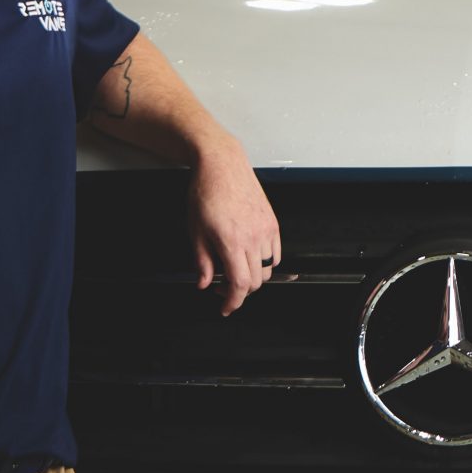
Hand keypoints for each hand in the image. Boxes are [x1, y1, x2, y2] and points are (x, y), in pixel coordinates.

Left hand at [192, 142, 280, 316]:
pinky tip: (250, 256)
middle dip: (240, 291)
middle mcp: (253, 238)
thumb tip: (203, 283)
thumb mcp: (195, 231)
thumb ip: (202, 261)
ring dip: (254, 276)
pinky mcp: (273, 222)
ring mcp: (266, 229)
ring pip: (269, 269)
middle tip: (222, 286)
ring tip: (236, 269)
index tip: (226, 307)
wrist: (222, 165)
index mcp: (231, 242)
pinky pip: (276, 253)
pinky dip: (266, 261)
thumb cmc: (206, 192)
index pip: (240, 285)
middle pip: (257, 281)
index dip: (233, 302)